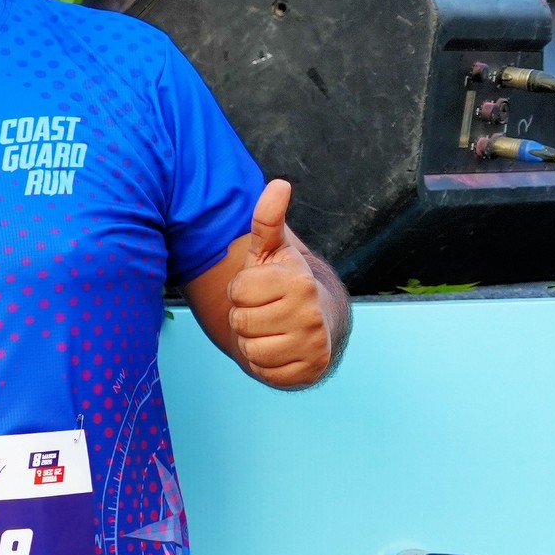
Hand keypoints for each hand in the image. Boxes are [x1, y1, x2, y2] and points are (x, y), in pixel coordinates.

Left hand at [223, 179, 335, 387]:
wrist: (315, 325)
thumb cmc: (283, 284)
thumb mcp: (272, 251)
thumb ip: (267, 220)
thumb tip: (278, 183)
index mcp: (299, 280)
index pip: (239, 291)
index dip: (241, 292)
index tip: (259, 289)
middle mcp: (311, 312)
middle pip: (241, 322)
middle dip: (245, 318)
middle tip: (264, 311)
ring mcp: (313, 343)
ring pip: (250, 350)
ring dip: (252, 341)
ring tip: (271, 329)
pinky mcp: (310, 370)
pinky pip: (264, 372)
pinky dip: (265, 364)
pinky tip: (280, 350)